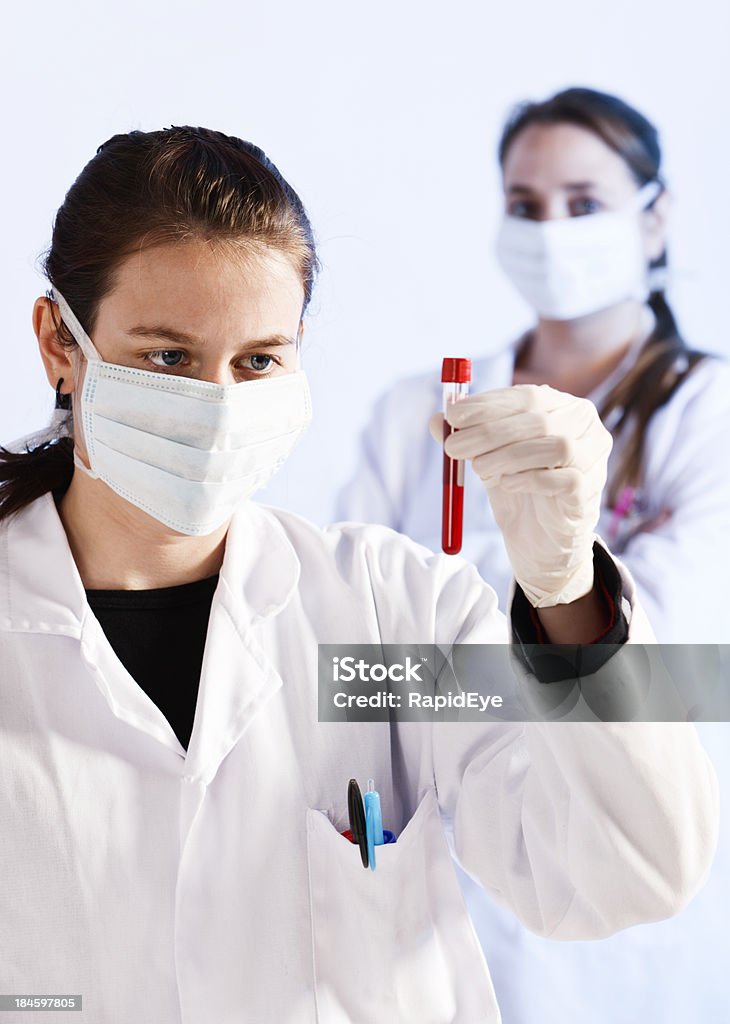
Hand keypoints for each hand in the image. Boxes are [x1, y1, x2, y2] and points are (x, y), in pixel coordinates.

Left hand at [430, 384, 612, 607]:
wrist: (539, 540)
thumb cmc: (517, 487)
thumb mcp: (486, 456)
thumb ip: (465, 436)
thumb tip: (435, 420)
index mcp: (560, 407)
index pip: (526, 396)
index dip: (488, 404)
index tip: (453, 415)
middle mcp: (584, 426)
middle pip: (539, 419)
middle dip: (490, 432)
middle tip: (454, 447)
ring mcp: (592, 458)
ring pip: (556, 446)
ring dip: (509, 455)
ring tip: (479, 469)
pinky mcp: (589, 492)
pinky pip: (567, 479)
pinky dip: (532, 479)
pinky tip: (507, 484)